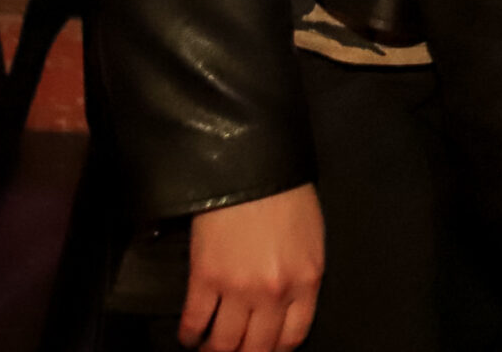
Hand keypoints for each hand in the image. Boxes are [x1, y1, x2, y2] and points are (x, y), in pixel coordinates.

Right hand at [182, 184, 324, 351]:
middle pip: (257, 347)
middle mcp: (275, 292)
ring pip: (224, 342)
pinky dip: (189, 334)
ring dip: (215, 350)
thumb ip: (302, 276)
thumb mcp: (311, 238)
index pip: (292, 336)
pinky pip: (195, 321)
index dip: (276, 349)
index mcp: (306, 280)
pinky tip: (189, 336)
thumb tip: (289, 304)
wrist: (254, 169)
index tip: (266, 349)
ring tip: (210, 349)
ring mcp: (238, 288)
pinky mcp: (206, 278)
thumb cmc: (286, 197)